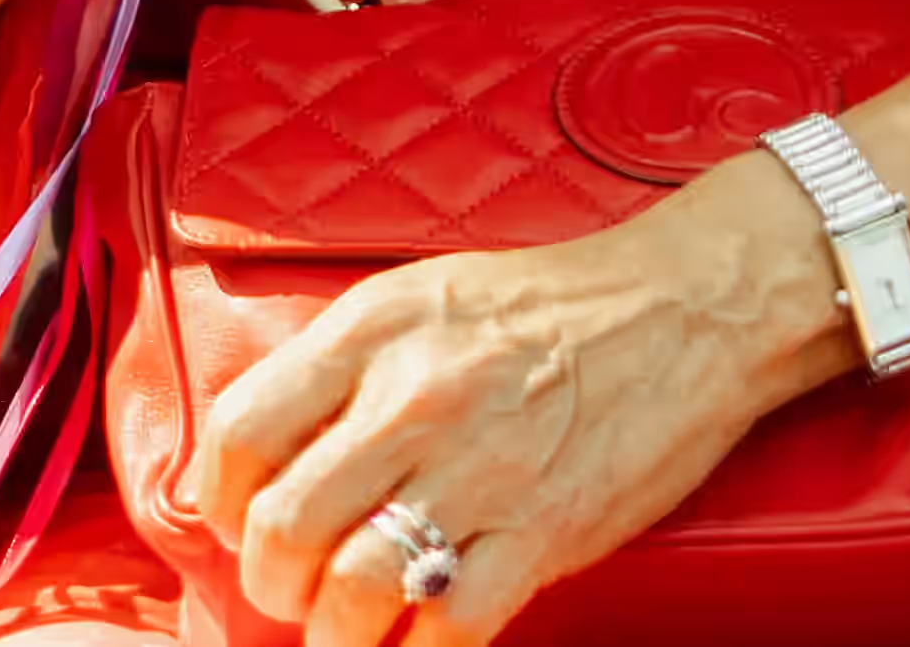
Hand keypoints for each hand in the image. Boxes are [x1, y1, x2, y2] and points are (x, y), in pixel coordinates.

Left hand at [183, 166, 832, 643]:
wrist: (689, 305)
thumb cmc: (550, 305)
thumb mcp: (424, 297)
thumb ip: (343, 364)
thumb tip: (268, 452)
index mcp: (374, 329)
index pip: (241, 431)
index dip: (219, 499)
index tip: (237, 521)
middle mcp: (415, 398)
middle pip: (283, 525)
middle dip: (271, 581)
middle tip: (290, 589)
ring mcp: (481, 469)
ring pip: (351, 589)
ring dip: (331, 631)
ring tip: (343, 627)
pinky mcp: (545, 533)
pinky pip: (448, 627)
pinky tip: (417, 640)